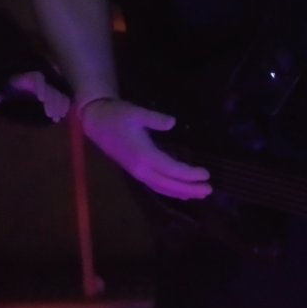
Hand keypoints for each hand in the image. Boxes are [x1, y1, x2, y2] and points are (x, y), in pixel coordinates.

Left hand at [0, 70, 70, 121]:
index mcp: (28, 77)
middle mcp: (42, 80)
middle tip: (49, 114)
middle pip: (50, 88)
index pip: (37, 78)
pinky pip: (64, 97)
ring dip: (59, 105)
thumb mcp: (2, 89)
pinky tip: (61, 116)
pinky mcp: (56, 92)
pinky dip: (64, 106)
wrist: (19, 81)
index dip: (40, 87)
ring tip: (56, 117)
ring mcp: (50, 86)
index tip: (41, 98)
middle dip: (52, 101)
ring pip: (59, 93)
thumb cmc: (10, 87)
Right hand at [80, 98, 210, 199]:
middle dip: (189, 188)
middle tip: (209, 190)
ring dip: (181, 192)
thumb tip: (172, 122)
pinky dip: (170, 191)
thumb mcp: (137, 112)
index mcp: (143, 155)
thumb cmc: (118, 115)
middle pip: (168, 184)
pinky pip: (155, 186)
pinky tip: (181, 193)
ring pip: (162, 188)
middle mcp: (140, 168)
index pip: (171, 169)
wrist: (97, 122)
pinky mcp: (135, 171)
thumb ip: (155, 119)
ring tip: (200, 195)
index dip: (189, 174)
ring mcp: (137, 172)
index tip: (206, 174)